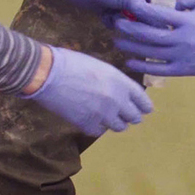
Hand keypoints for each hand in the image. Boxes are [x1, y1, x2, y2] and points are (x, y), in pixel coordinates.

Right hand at [23, 46, 153, 136]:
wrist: (48, 74)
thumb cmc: (71, 63)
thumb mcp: (100, 67)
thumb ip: (114, 81)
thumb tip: (121, 92)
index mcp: (121, 82)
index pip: (142, 100)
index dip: (145, 106)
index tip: (145, 110)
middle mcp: (116, 100)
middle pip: (134, 117)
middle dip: (130, 116)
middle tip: (126, 116)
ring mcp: (103, 114)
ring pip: (119, 127)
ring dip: (115, 122)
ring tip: (107, 117)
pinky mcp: (88, 124)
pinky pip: (99, 131)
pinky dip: (97, 127)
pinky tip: (91, 119)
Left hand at [44, 0, 169, 25]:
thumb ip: (147, 13)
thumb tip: (162, 27)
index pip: (157, 4)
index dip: (156, 16)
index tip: (154, 27)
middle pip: (142, 14)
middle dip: (135, 20)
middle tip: (127, 20)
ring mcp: (119, 1)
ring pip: (128, 20)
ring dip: (121, 22)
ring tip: (114, 17)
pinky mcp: (107, 9)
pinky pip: (116, 21)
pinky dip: (110, 21)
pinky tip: (105, 16)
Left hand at [113, 0, 194, 76]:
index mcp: (187, 21)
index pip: (160, 15)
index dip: (141, 11)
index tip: (128, 6)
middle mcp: (182, 39)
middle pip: (150, 35)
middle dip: (131, 29)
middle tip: (116, 23)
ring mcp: (181, 56)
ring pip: (150, 52)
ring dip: (131, 47)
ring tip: (117, 41)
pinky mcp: (180, 70)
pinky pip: (157, 69)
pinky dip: (142, 66)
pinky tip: (128, 61)